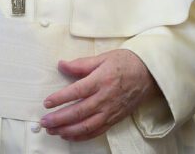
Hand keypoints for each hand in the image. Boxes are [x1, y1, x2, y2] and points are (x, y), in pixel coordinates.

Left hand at [40, 49, 160, 140]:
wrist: (149, 74)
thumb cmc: (126, 62)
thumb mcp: (103, 57)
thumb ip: (81, 64)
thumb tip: (61, 65)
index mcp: (101, 80)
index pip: (77, 91)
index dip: (60, 98)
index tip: (47, 102)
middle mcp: (105, 98)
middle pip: (79, 112)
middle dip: (59, 119)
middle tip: (44, 122)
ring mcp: (110, 111)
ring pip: (87, 126)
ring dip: (68, 130)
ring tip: (53, 131)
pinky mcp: (115, 119)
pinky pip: (97, 131)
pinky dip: (82, 136)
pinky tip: (70, 136)